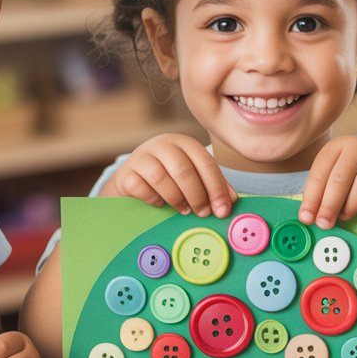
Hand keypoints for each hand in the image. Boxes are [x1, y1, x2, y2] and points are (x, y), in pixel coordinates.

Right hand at [103, 135, 237, 217]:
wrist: (133, 179)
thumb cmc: (170, 179)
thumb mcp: (193, 178)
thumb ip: (212, 186)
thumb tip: (230, 202)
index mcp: (184, 143)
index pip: (205, 163)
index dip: (216, 188)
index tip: (222, 210)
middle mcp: (163, 145)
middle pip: (183, 170)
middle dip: (197, 195)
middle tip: (203, 214)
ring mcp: (141, 156)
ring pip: (161, 177)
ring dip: (176, 199)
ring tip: (183, 210)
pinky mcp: (126, 172)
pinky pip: (140, 186)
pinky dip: (152, 198)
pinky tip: (160, 204)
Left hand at [298, 137, 356, 227]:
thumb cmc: (350, 176)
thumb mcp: (330, 177)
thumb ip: (319, 194)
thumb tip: (308, 217)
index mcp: (337, 145)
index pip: (320, 173)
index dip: (312, 198)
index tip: (307, 218)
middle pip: (340, 179)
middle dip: (329, 205)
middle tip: (324, 224)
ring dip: (351, 206)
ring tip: (345, 216)